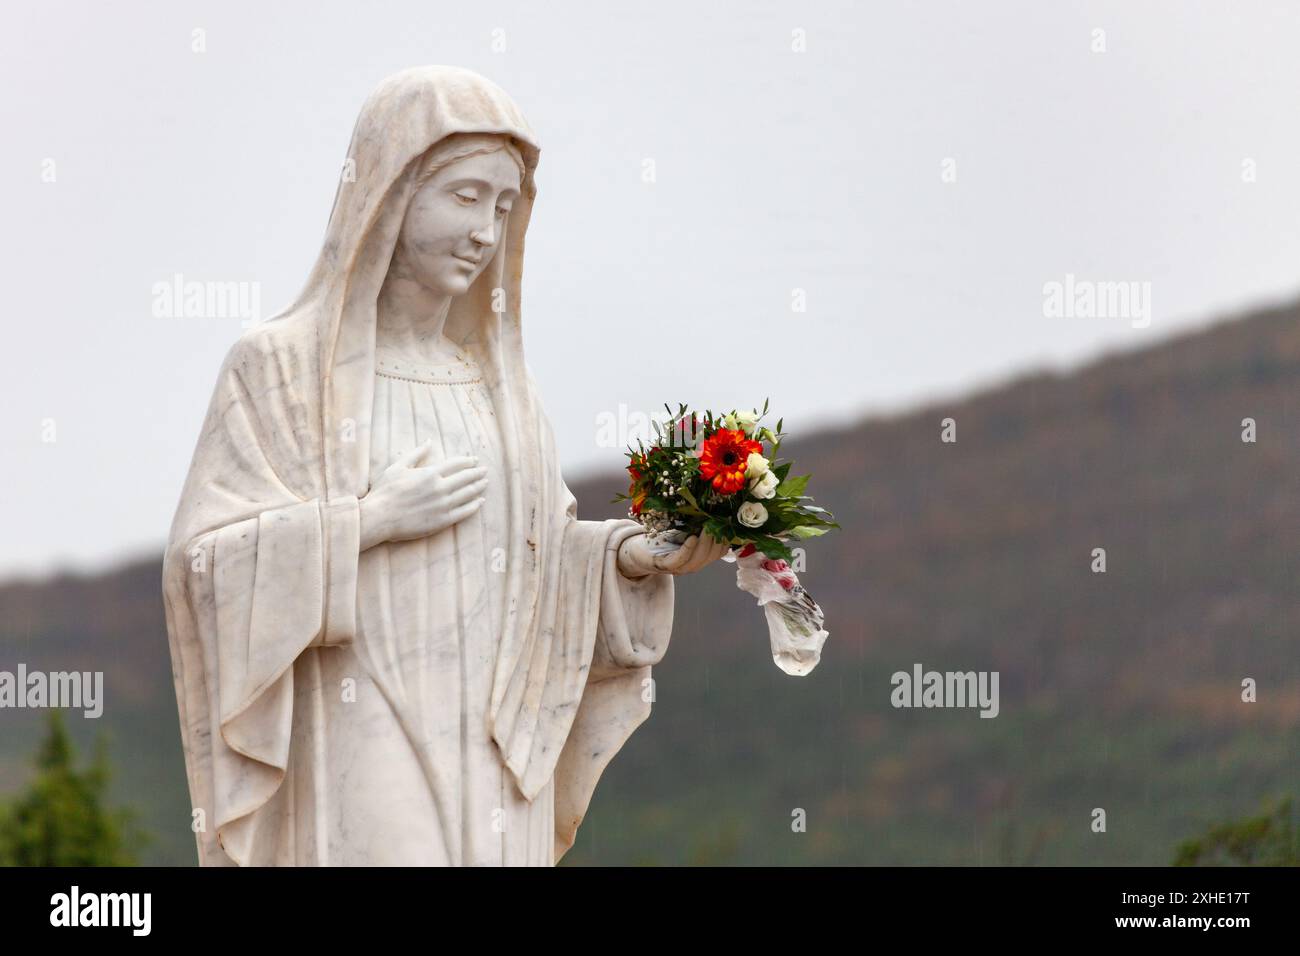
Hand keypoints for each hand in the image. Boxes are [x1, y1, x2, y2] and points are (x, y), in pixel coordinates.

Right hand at [359, 439, 487, 549]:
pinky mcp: (442, 521)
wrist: (379, 517)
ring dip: (478, 487)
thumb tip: (429, 440)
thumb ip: (417, 453)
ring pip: (468, 494)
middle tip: (485, 470)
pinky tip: (480, 502)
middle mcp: (440, 488)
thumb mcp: (398, 467)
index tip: (475, 460)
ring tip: (485, 483)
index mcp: (430, 473)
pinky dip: (474, 506)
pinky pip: (464, 512)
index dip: (468, 461)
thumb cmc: (385, 491)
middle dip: (477, 473)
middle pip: (465, 478)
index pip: (456, 464)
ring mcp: (443, 505)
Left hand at [617, 532, 731, 578]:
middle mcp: (691, 565)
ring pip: (698, 559)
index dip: (726, 539)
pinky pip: (681, 559)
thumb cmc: (660, 538)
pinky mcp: (664, 565)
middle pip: (711, 556)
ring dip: (705, 543)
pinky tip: (692, 537)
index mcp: (699, 557)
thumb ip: (698, 523)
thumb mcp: (683, 528)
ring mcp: (678, 567)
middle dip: (717, 539)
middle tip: (721, 522)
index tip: (729, 522)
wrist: (635, 549)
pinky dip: (688, 549)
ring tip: (709, 528)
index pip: (719, 552)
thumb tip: (718, 508)